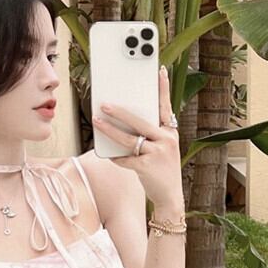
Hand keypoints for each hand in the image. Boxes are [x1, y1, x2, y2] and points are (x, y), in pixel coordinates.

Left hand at [91, 65, 183, 208]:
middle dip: (120, 112)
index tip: (159, 70)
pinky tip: (108, 154)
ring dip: (110, 130)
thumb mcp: (162, 149)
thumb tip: (123, 123)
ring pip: (129, 139)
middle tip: (105, 104)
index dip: (163, 89)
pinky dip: (116, 157)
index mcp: (170, 132)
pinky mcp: (147, 167)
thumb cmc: (162, 170)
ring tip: (97, 122)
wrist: (170, 197)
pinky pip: (126, 159)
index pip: (166, 106)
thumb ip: (149, 135)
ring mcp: (157, 153)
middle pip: (139, 121)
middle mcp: (166, 140)